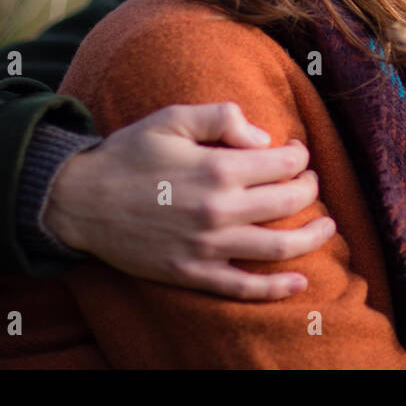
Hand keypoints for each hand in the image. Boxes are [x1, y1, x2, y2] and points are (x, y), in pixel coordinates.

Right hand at [44, 102, 335, 298]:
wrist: (79, 200)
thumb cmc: (128, 153)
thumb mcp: (172, 118)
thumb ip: (223, 117)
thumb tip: (265, 138)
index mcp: (217, 169)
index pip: (284, 165)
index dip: (299, 157)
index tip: (296, 154)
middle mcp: (218, 211)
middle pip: (289, 202)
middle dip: (310, 189)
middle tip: (310, 182)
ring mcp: (207, 247)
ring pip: (278, 247)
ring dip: (312, 237)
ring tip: (327, 226)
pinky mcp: (192, 273)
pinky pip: (243, 287)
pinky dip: (276, 288)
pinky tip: (299, 282)